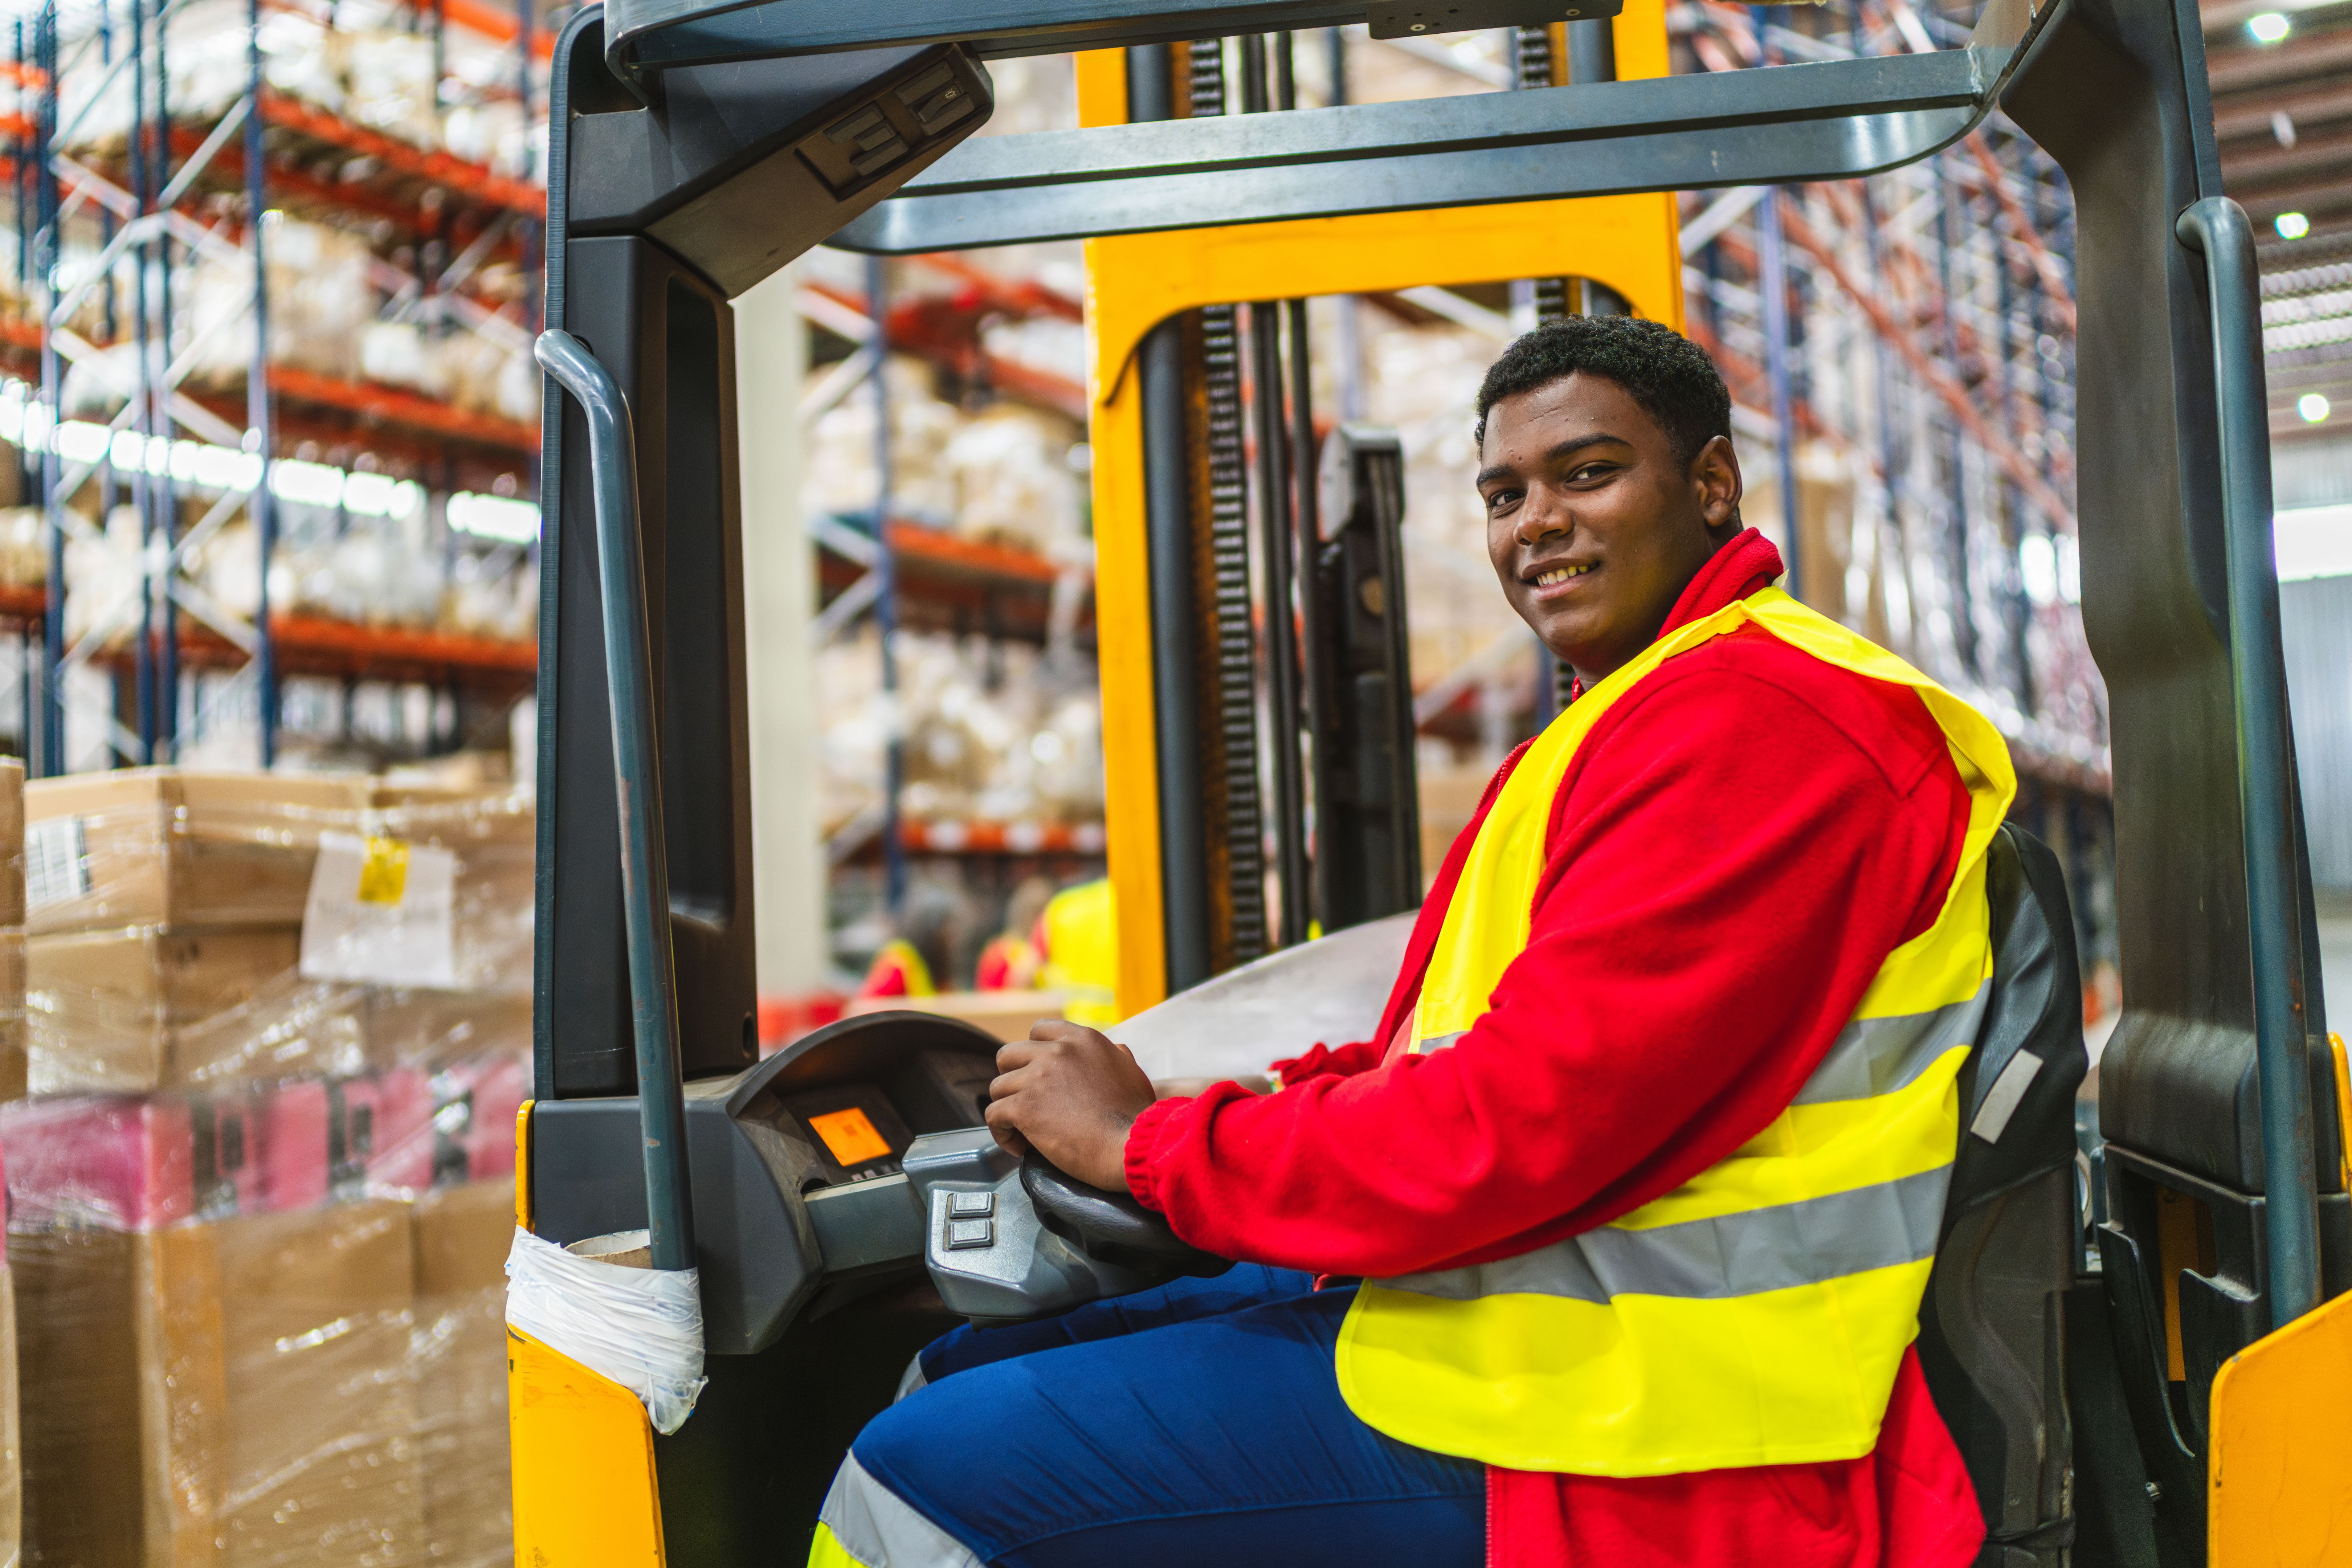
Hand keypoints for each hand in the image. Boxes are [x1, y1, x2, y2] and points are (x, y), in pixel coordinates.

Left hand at [986, 1020, 1156, 1192]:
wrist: (1131, 1145)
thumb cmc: (1137, 1116)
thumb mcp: (1132, 1072)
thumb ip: (1116, 1055)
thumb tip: (1116, 1049)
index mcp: (1082, 1040)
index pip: (1040, 1030)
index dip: (1033, 1053)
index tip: (1037, 1075)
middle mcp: (1056, 1052)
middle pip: (1008, 1055)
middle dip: (1012, 1079)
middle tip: (1026, 1102)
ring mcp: (1037, 1078)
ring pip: (998, 1088)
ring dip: (1008, 1109)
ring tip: (1024, 1131)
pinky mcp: (1024, 1107)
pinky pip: (993, 1116)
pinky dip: (1002, 1133)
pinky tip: (1019, 1146)